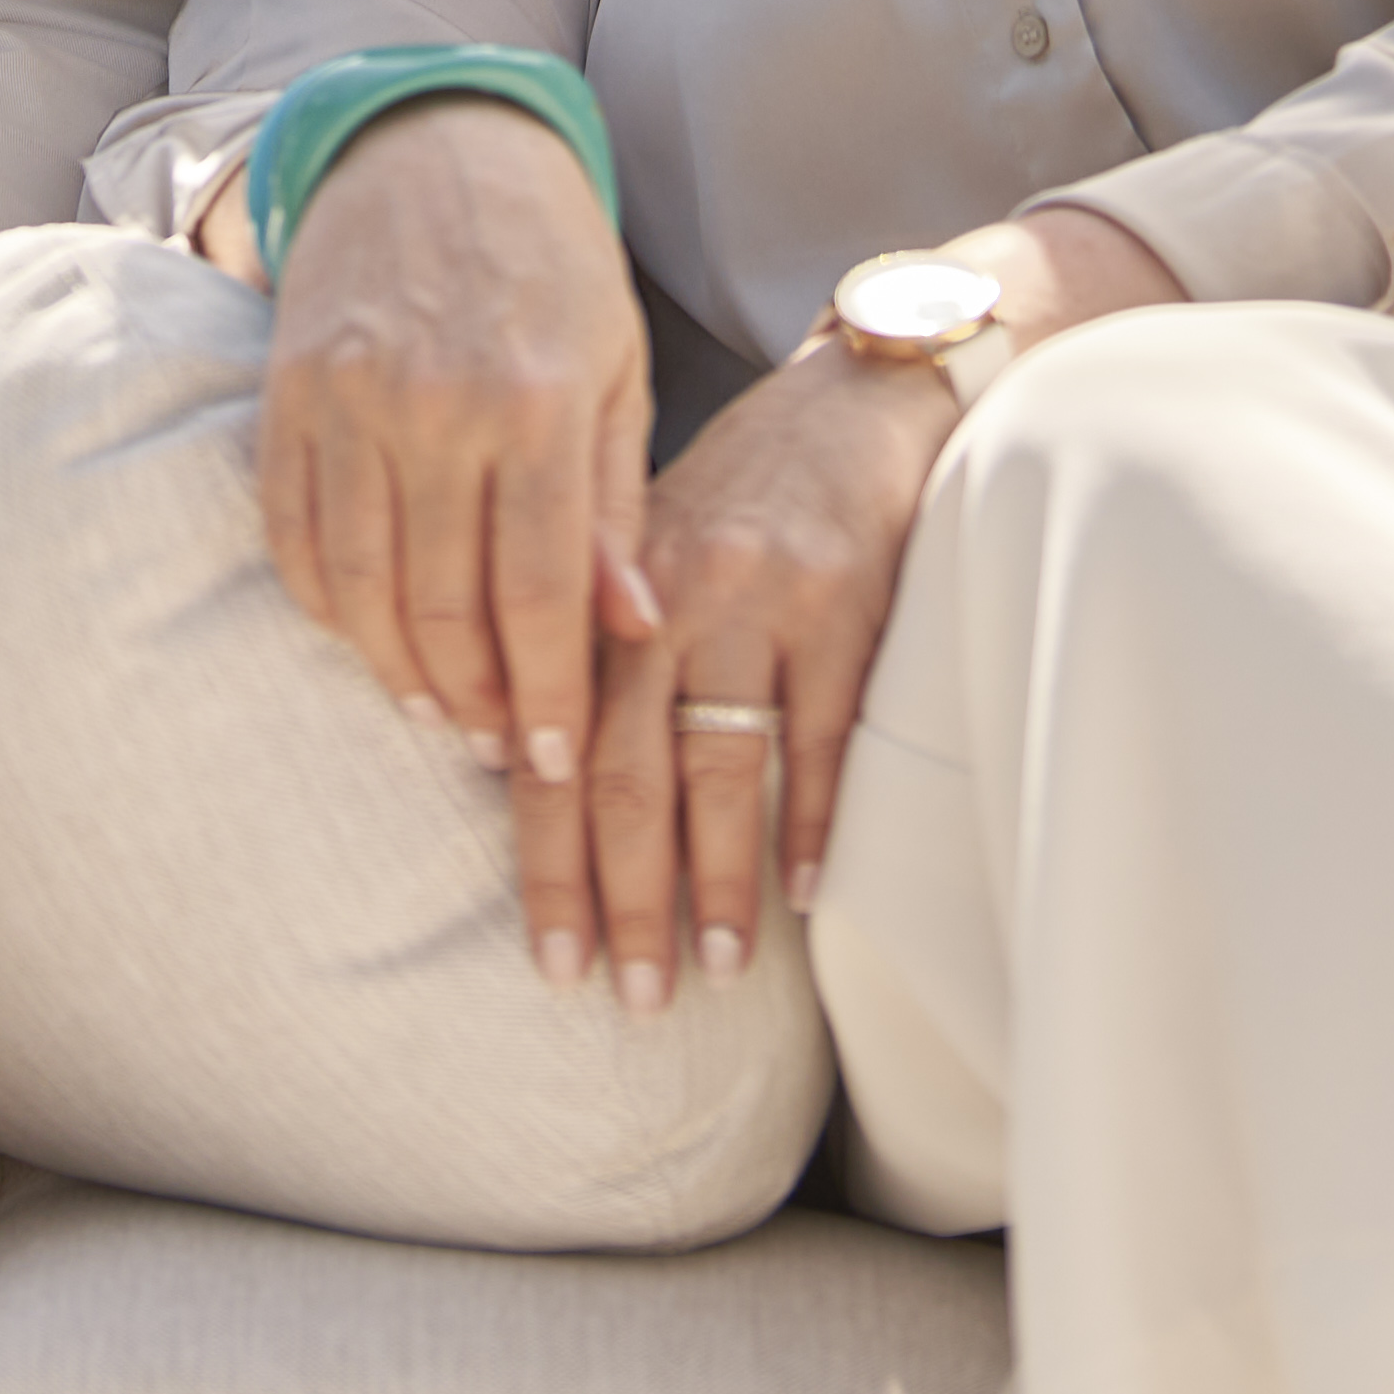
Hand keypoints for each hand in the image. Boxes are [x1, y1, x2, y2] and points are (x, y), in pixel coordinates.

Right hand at [255, 95, 650, 837]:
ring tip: (438, 712)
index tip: (554, 765)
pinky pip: (293, 536)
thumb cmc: (550, 269)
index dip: (548, 696)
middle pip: (445, 607)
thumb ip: (615, 506)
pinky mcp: (284, 394)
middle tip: (498, 752)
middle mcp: (437, 404)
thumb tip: (632, 633)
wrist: (431, 149)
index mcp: (540, 400)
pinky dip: (327, 606)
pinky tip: (369, 637)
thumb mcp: (615, 372)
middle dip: (476, 703)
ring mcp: (348, 399)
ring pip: (361, 587)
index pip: (542, 593)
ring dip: (399, 670)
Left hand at [571, 341, 954, 1002]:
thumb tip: (529, 777)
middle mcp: (669, 599)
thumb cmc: (749, 489)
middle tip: (631, 997)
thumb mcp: (651, 548)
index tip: (553, 961)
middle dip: (627, 900)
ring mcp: (760, 599)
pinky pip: (824, 731)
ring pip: (723, 765)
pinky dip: (813, 817)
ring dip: (718, 882)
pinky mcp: (848, 600)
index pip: (558, 750)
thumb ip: (599, 650)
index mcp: (609, 598)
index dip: (549, 865)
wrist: (863, 396)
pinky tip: (806, 891)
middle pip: (628, 774)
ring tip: (716, 971)